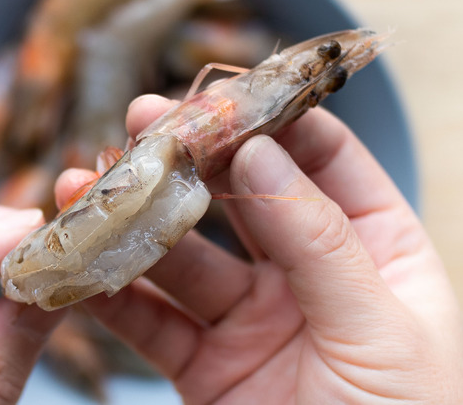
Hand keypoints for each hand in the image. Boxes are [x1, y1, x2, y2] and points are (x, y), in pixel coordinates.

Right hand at [56, 95, 462, 403]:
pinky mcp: (206, 367)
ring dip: (134, 223)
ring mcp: (252, 320)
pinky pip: (152, 323)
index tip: (218, 96)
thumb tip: (260, 153)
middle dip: (188, 160)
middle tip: (138, 123)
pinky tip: (82, 266)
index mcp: (373, 250)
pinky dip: (112, 296)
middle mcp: (306, 275)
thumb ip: (319, 240)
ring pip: (182, 258)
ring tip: (85, 188)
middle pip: (238, 199)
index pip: (322, 161)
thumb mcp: (381, 329)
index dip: (271, 121)